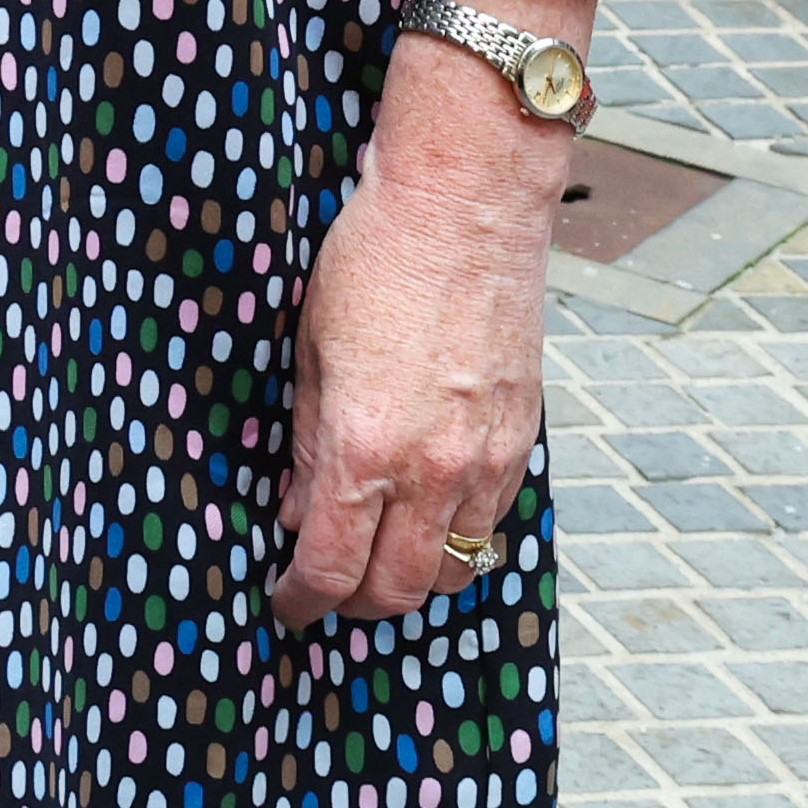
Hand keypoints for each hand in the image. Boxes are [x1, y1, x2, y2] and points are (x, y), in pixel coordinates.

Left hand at [272, 0, 588, 624]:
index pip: (330, 566)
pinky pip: (491, 522)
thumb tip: (294, 508)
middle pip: (398, 589)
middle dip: (354, 603)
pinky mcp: (523, 438)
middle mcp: (432, 467)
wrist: (466, 204)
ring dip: (412, 577)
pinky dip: (456, 535)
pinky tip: (425, 510)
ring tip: (375, 552)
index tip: (284, 603)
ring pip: (455, 568)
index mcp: (363, 444)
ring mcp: (486, 458)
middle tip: (324, 587)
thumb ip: (303, 442)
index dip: (300, 600)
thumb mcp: (308, 349)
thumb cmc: (374, 259)